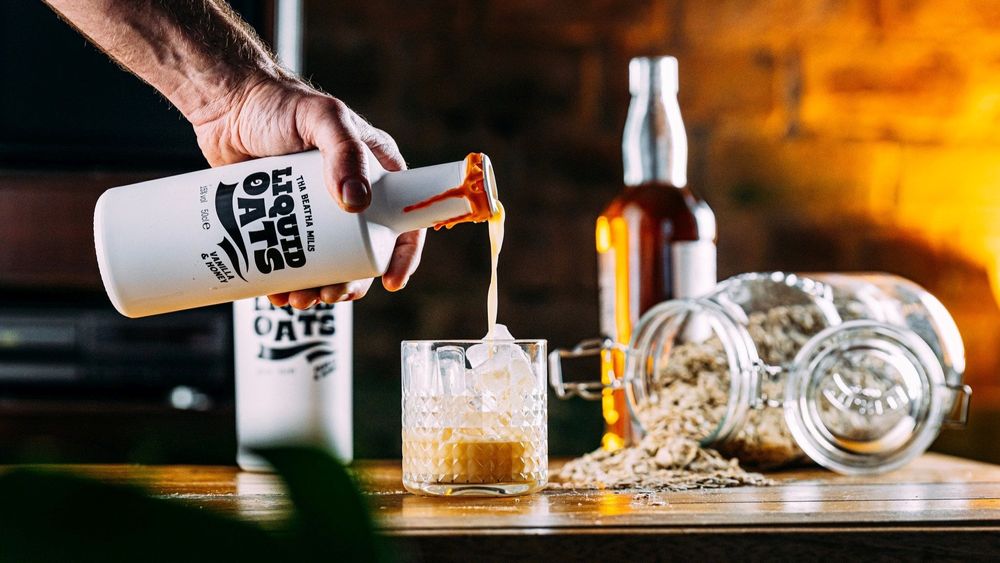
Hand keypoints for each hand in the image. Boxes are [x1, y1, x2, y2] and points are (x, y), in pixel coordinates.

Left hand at [189, 76, 424, 308]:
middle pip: (363, 254)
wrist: (225, 106)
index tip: (391, 282)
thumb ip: (345, 152)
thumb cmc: (279, 103)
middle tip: (331, 295)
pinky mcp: (282, 221)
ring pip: (328, 264)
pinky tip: (277, 294)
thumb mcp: (323, 119)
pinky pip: (291, 261)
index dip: (404, 255)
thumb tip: (358, 204)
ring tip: (299, 301)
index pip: (404, 219)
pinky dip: (287, 284)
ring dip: (319, 290)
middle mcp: (351, 195)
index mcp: (376, 173)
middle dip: (350, 284)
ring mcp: (315, 213)